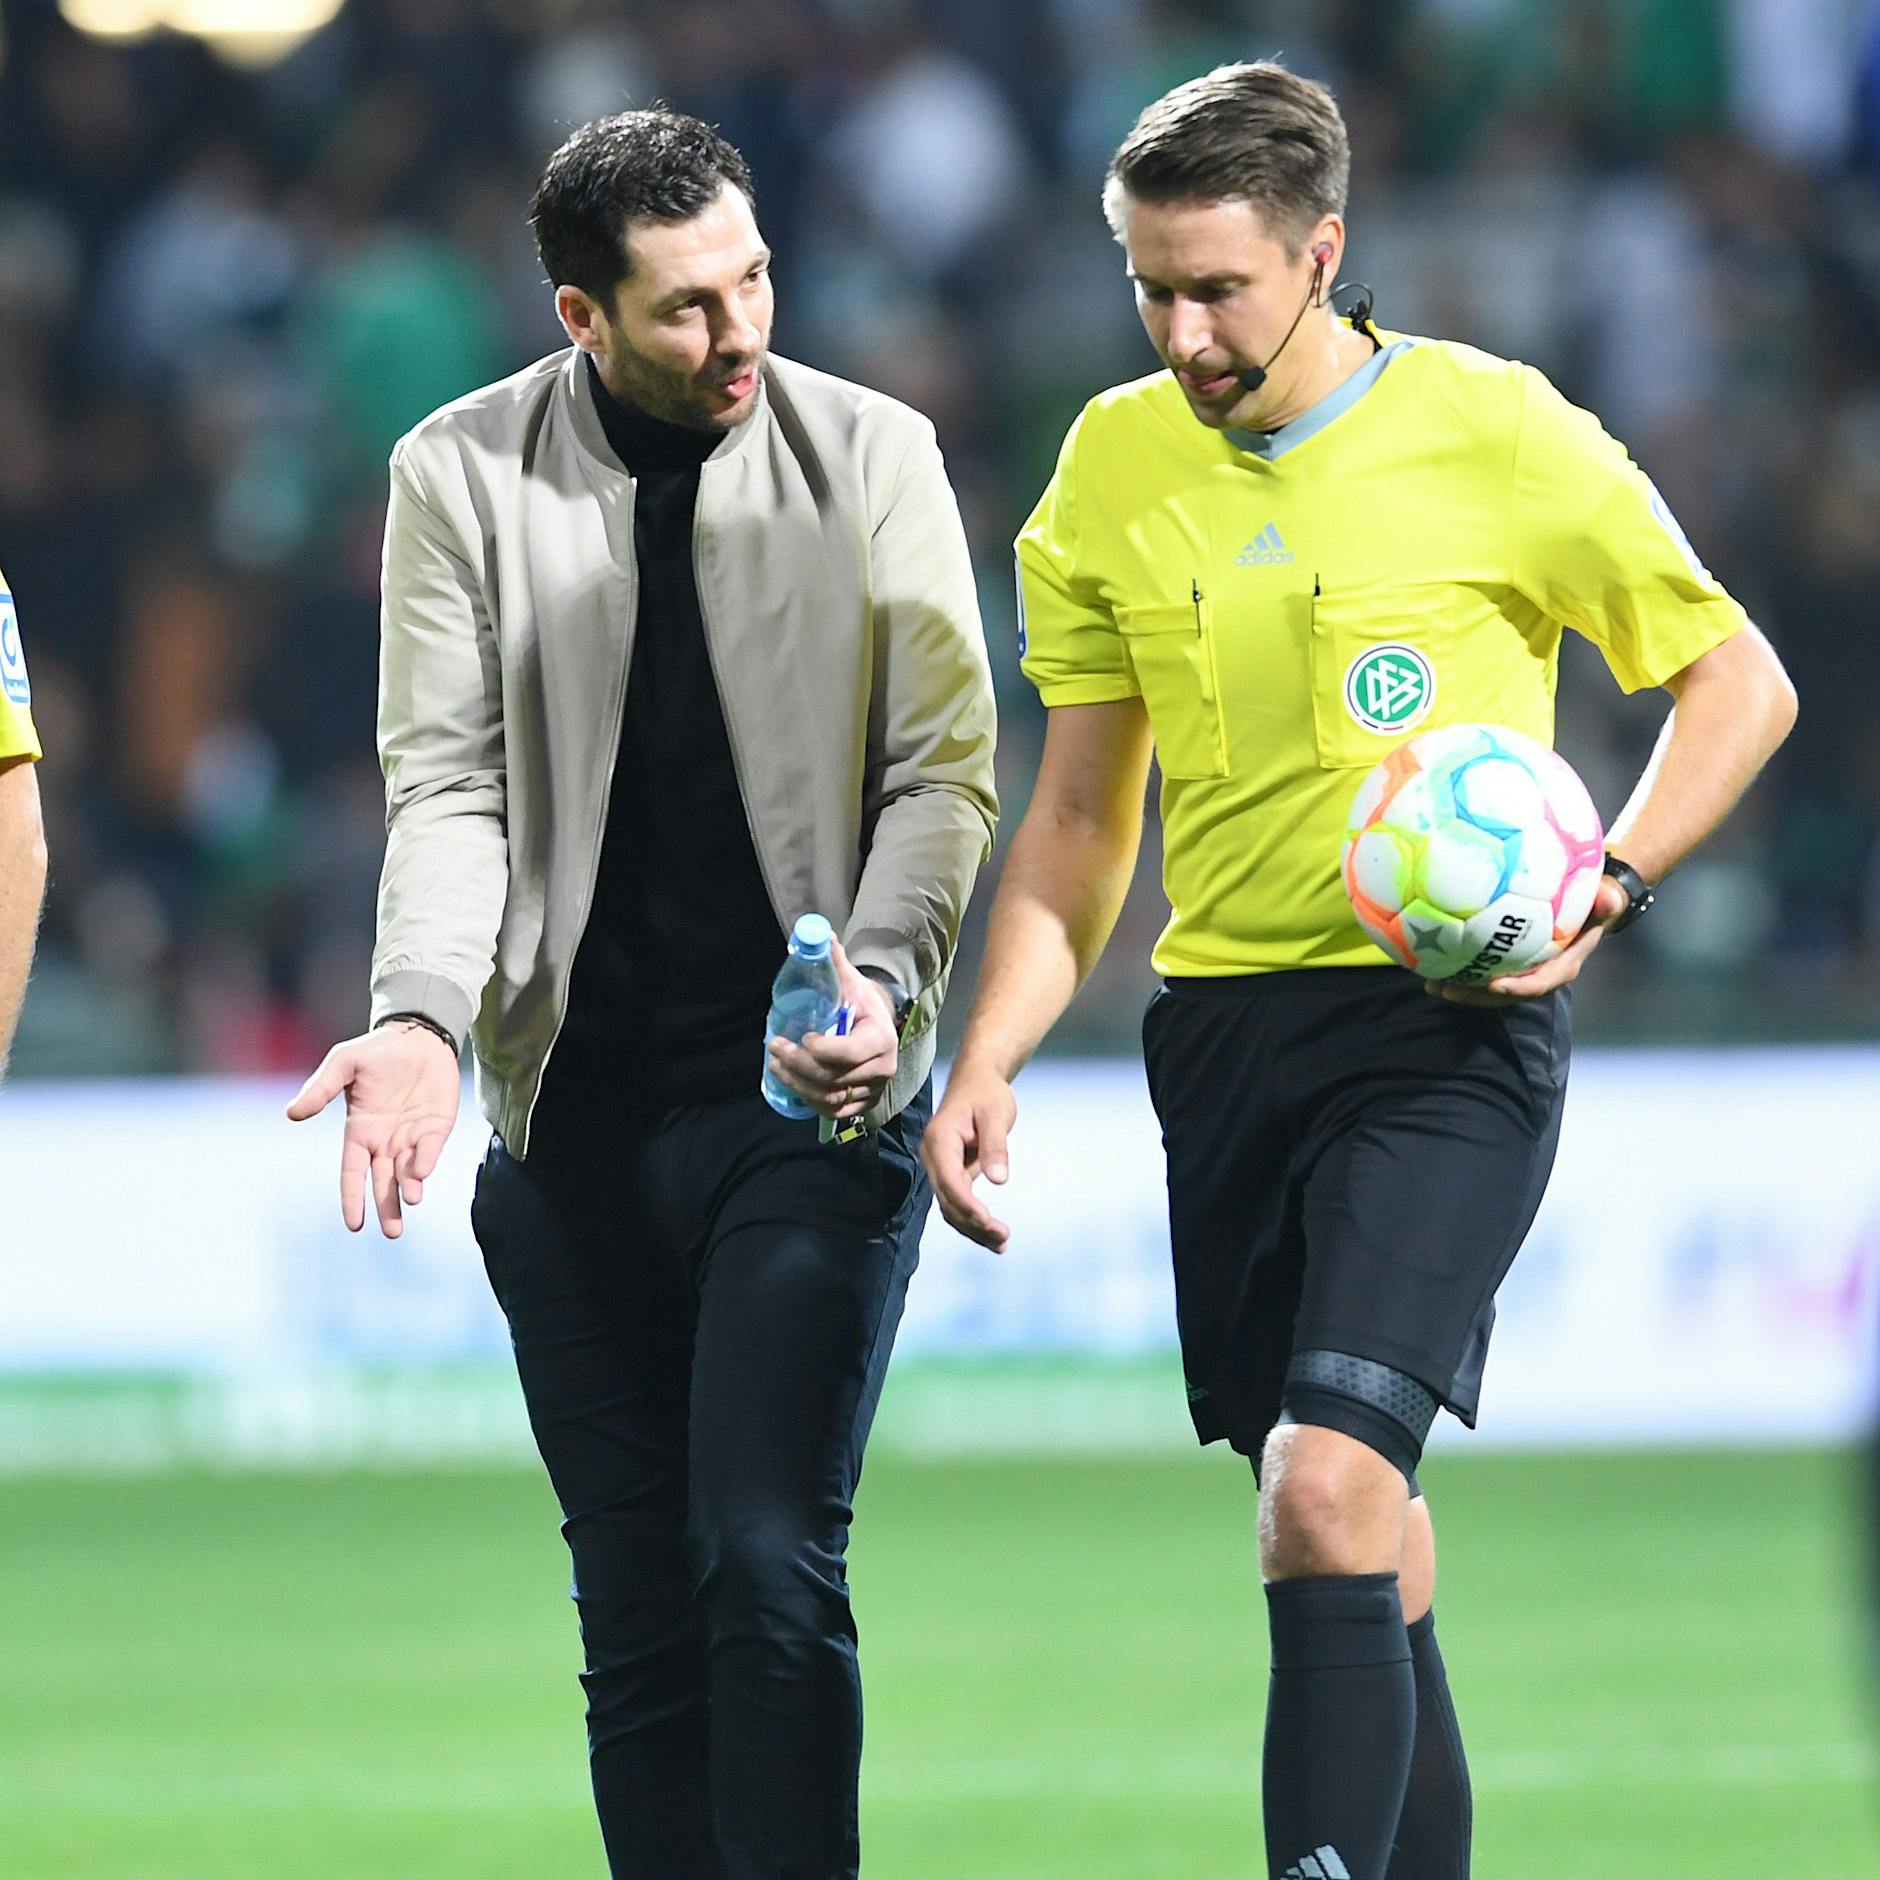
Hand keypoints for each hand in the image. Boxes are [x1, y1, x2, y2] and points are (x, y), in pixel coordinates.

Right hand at [286, 1021, 461, 1235]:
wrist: (418, 1034)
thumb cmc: (377, 1050)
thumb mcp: (343, 1063)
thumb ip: (320, 1088)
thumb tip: (292, 1113)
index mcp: (359, 1132)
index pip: (352, 1173)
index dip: (352, 1198)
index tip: (354, 1224)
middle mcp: (385, 1141)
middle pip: (383, 1182)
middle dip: (387, 1206)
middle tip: (392, 1232)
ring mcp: (412, 1135)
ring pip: (409, 1172)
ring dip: (408, 1189)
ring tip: (409, 1202)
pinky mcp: (437, 1126)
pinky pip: (430, 1149)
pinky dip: (425, 1161)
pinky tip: (421, 1173)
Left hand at [765, 938, 899, 1120]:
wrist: (880, 1026)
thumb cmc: (863, 1003)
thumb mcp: (852, 982)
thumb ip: (834, 962)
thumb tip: (817, 933)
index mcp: (881, 1039)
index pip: (848, 1052)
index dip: (820, 1049)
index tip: (801, 1036)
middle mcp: (882, 1069)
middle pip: (833, 1077)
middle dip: (797, 1064)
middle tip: (775, 1047)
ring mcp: (873, 1091)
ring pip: (829, 1097)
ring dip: (797, 1083)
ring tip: (776, 1064)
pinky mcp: (864, 1105)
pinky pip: (834, 1111)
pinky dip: (809, 1100)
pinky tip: (792, 1083)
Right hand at [920, 1059, 1015, 1252]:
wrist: (976, 1081)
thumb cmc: (986, 1093)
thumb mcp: (996, 1113)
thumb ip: (995, 1146)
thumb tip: (998, 1180)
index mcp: (940, 1139)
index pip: (949, 1180)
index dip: (967, 1205)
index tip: (988, 1222)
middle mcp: (933, 1156)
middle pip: (947, 1199)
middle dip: (973, 1223)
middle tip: (1003, 1238)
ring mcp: (938, 1165)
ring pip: (950, 1206)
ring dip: (973, 1228)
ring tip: (1002, 1244)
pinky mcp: (948, 1172)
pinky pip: (956, 1201)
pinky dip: (972, 1220)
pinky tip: (992, 1235)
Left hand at [1429, 875, 1627, 1006]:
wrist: (1589, 905)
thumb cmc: (1596, 902)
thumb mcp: (1606, 901)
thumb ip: (1607, 903)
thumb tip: (1609, 900)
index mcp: (1563, 965)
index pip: (1540, 983)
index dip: (1517, 988)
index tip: (1494, 985)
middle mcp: (1540, 973)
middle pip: (1505, 993)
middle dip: (1476, 996)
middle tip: (1447, 989)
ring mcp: (1522, 970)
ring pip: (1488, 986)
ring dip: (1461, 988)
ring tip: (1431, 984)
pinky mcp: (1508, 961)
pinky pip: (1482, 968)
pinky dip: (1459, 968)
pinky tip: (1431, 960)